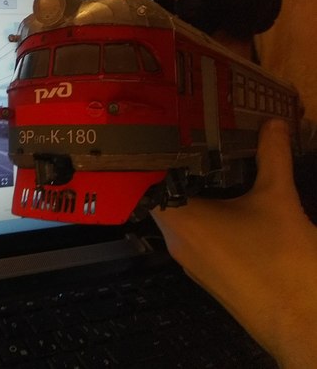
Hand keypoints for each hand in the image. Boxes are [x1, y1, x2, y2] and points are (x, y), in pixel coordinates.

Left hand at [151, 119, 316, 367]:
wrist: (302, 323)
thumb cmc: (282, 258)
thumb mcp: (278, 198)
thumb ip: (272, 156)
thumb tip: (272, 123)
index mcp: (180, 219)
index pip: (145, 184)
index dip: (149, 159)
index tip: (156, 136)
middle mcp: (176, 240)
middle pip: (164, 198)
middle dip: (177, 172)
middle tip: (189, 143)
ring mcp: (191, 261)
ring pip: (181, 220)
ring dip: (193, 196)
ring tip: (208, 166)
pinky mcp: (208, 275)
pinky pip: (198, 238)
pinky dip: (206, 218)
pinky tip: (227, 204)